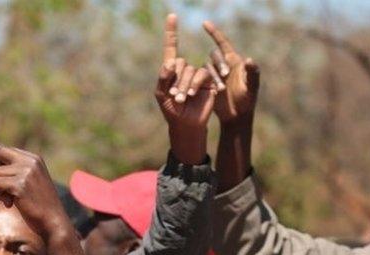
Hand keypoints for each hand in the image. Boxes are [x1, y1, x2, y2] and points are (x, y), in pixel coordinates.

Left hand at [0, 126, 68, 239]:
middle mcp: (29, 160)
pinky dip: (0, 196)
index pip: (1, 148)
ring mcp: (25, 171)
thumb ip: (3, 179)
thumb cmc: (37, 206)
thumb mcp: (20, 189)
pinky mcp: (20, 183)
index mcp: (32, 158)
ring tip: (13, 200)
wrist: (54, 221)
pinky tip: (12, 204)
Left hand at [156, 14, 216, 163]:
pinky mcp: (208, 81)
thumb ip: (163, 79)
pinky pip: (203, 76)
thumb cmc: (171, 110)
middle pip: (180, 64)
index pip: (171, 48)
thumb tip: (170, 63)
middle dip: (177, 81)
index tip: (172, 16)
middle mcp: (184, 69)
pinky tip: (195, 95)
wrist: (186, 123)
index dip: (172, 32)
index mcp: (171, 70)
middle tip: (175, 97)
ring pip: (191, 71)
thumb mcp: (161, 95)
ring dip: (185, 85)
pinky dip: (197, 85)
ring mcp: (197, 74)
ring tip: (183, 99)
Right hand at [203, 21, 258, 125]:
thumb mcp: (251, 88)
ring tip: (219, 91)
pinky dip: (198, 83)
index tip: (204, 23)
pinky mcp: (205, 85)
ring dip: (210, 78)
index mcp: (234, 61)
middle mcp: (222, 65)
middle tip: (225, 76)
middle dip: (218, 65)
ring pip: (205, 69)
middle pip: (214, 56)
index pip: (222, 43)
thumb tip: (248, 59)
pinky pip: (198, 79)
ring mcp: (213, 75)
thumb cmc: (247, 101)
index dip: (214, 32)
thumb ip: (252, 74)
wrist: (236, 116)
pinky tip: (199, 92)